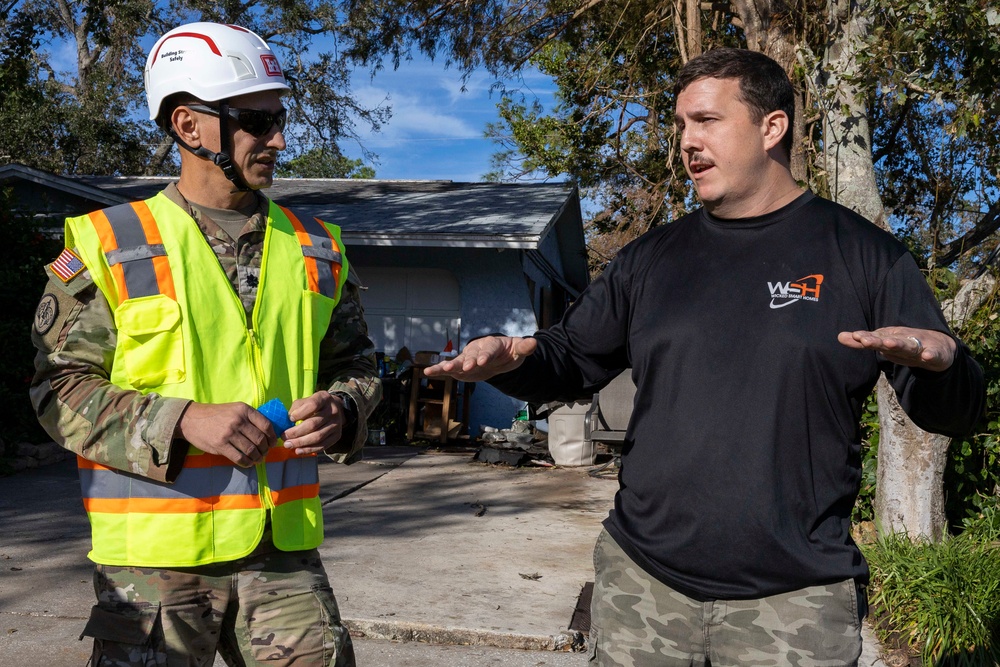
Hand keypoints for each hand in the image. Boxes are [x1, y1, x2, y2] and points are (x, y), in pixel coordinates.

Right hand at [176, 402, 275, 466]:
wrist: (192, 419)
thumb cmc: (217, 415)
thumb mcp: (235, 409)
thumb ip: (250, 418)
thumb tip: (268, 433)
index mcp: (244, 410)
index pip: (266, 425)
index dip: (272, 437)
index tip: (272, 443)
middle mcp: (238, 420)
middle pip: (260, 439)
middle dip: (265, 449)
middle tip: (265, 453)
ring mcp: (229, 433)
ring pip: (251, 450)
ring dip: (257, 457)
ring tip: (258, 459)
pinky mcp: (220, 445)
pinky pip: (239, 457)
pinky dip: (246, 462)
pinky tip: (248, 463)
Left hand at [283, 391, 350, 455]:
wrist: (335, 409)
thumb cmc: (314, 406)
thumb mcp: (305, 400)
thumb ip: (296, 408)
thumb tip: (286, 422)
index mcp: (324, 398)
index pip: (313, 405)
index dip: (300, 413)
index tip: (290, 419)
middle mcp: (333, 411)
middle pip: (313, 424)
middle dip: (296, 432)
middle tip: (284, 437)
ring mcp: (336, 424)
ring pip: (317, 437)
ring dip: (301, 443)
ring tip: (288, 445)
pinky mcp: (337, 436)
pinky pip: (322, 445)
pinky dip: (309, 449)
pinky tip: (298, 450)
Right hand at [423, 336, 537, 381]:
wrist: (498, 357)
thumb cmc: (509, 353)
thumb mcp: (518, 350)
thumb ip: (524, 347)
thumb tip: (534, 343)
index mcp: (491, 345)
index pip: (489, 350)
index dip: (486, 355)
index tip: (482, 362)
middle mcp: (477, 350)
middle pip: (472, 355)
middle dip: (469, 361)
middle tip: (466, 367)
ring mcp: (467, 358)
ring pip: (458, 361)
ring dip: (451, 365)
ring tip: (442, 368)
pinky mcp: (460, 368)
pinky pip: (448, 369)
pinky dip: (439, 369)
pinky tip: (428, 372)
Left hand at [837, 326, 955, 371]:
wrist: (939, 347)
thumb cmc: (905, 344)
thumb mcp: (884, 343)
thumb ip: (863, 342)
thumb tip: (839, 336)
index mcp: (891, 339)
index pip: (877, 339)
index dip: (867, 338)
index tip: (856, 337)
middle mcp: (904, 341)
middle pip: (889, 341)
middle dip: (878, 341)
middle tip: (865, 340)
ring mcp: (920, 347)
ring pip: (909, 346)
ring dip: (899, 344)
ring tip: (889, 343)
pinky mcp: (935, 354)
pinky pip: (933, 355)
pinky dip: (931, 355)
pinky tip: (927, 356)